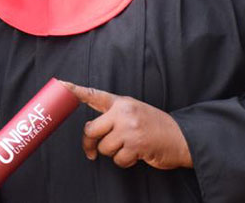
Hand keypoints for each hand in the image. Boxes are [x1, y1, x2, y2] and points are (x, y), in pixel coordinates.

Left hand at [64, 82, 192, 169]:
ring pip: (104, 147)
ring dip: (114, 153)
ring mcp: (129, 128)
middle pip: (91, 129)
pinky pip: (117, 159)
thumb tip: (91, 129)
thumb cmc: (156, 126)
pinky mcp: (136, 145)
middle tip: (91, 151)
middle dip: (90, 143)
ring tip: (128, 147)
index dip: (75, 90)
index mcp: (121, 103)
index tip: (61, 84)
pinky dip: (124, 161)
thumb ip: (114, 114)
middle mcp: (123, 112)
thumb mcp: (135, 111)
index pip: (94, 95)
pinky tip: (136, 154)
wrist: (183, 137)